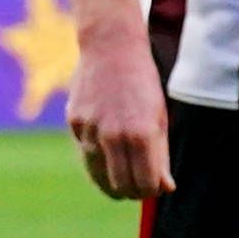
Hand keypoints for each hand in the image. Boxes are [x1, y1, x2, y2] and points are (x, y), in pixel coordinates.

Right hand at [67, 23, 172, 199]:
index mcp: (141, 134)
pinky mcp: (74, 124)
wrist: (110, 45)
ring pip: (98, 177)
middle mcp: (113, 135)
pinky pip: (86, 154)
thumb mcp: (159, 117)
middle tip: (139, 186)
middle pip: (120, 187)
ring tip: (123, 178)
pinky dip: (98, 157)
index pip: (144, 185)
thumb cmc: (141, 82)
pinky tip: (107, 146)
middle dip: (132, 192)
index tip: (154, 186)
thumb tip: (164, 188)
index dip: (150, 191)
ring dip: (112, 182)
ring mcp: (89, 130)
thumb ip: (161, 155)